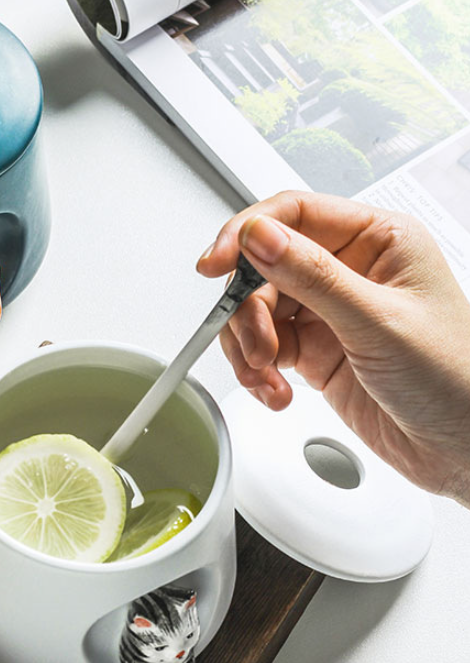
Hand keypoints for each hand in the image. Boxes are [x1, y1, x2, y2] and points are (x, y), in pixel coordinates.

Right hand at [198, 191, 469, 507]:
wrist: (465, 449)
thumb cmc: (455, 379)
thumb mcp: (379, 322)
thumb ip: (313, 277)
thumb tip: (259, 236)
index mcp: (376, 240)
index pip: (294, 214)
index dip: (247, 232)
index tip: (217, 262)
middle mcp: (348, 269)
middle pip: (263, 266)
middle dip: (249, 309)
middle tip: (257, 345)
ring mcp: (327, 311)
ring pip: (256, 309)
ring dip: (248, 344)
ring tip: (266, 374)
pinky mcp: (314, 349)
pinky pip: (263, 347)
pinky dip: (257, 371)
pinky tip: (275, 390)